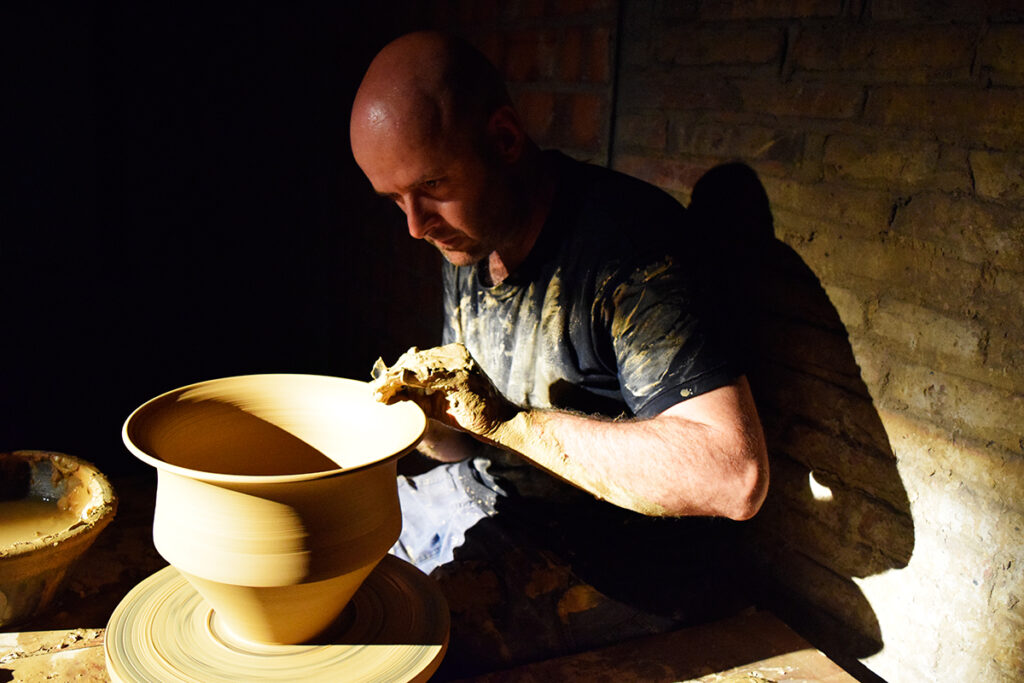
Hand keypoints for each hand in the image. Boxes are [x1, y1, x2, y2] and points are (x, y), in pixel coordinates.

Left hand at [369, 343, 517, 439]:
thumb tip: (389, 392)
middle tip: (373, 391)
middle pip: (413, 360)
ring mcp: (458, 364)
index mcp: (452, 356)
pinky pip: (425, 376)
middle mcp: (455, 355)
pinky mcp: (460, 377)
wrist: (501, 423)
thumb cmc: (470, 414)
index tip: (377, 386)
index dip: (395, 372)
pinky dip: (405, 383)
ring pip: (416, 365)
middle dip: (391, 376)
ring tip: (378, 394)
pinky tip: (392, 392)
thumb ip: (416, 394)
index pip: (416, 359)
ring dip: (393, 380)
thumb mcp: (437, 402)